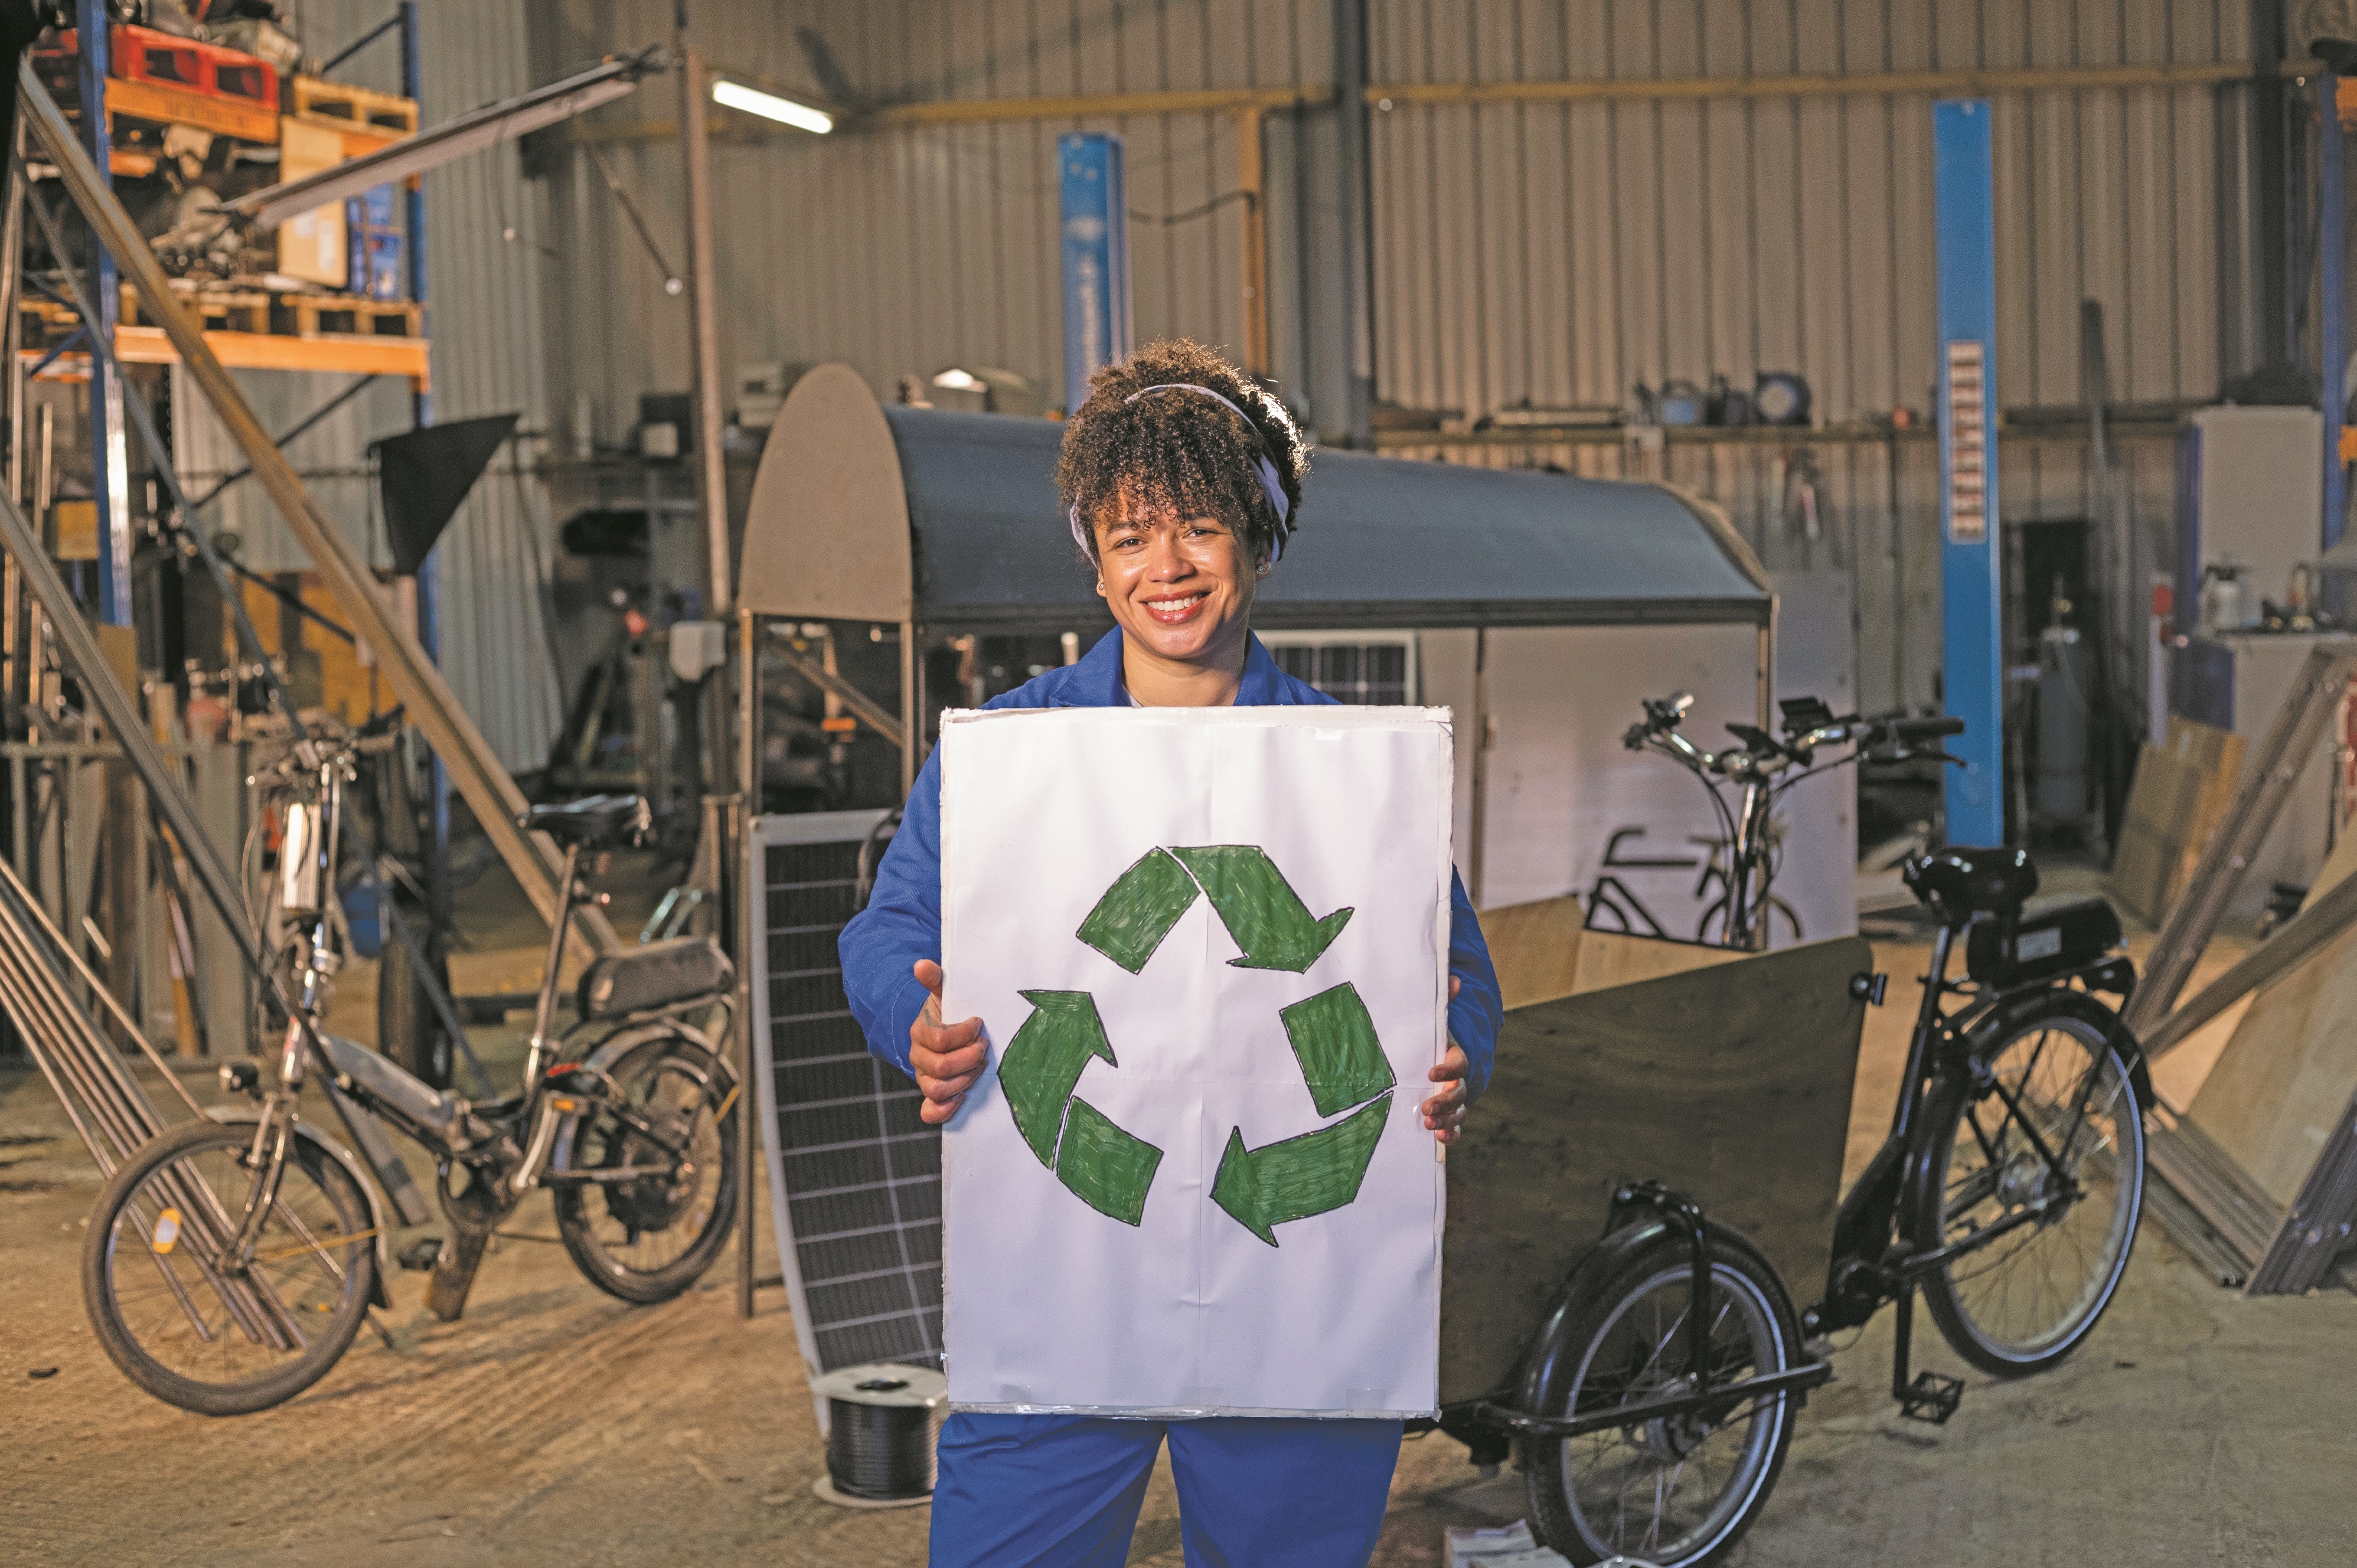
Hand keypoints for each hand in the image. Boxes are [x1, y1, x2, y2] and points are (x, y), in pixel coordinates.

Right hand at [909, 960, 985, 1124]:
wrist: (943, 1033)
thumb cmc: (949, 1013)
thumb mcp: (944, 994)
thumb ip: (936, 979)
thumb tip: (921, 965)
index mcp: (921, 1032)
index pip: (940, 1039)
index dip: (964, 1034)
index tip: (978, 1024)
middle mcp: (919, 1057)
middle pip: (941, 1068)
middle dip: (969, 1057)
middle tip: (984, 1047)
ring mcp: (924, 1077)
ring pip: (938, 1090)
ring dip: (965, 1080)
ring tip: (979, 1066)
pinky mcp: (931, 1095)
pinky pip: (929, 1111)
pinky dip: (944, 1110)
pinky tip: (962, 1098)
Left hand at [1423, 976, 1467, 1145]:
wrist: (1448, 1052)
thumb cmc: (1438, 1035)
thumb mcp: (1439, 1018)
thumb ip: (1445, 1001)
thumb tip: (1452, 979)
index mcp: (1458, 1056)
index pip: (1459, 1063)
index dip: (1448, 1069)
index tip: (1432, 1072)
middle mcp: (1461, 1079)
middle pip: (1460, 1092)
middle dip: (1446, 1101)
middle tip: (1428, 1107)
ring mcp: (1457, 1097)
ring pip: (1459, 1111)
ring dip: (1447, 1119)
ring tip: (1430, 1124)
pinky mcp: (1450, 1112)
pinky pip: (1456, 1125)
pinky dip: (1451, 1133)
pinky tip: (1440, 1138)